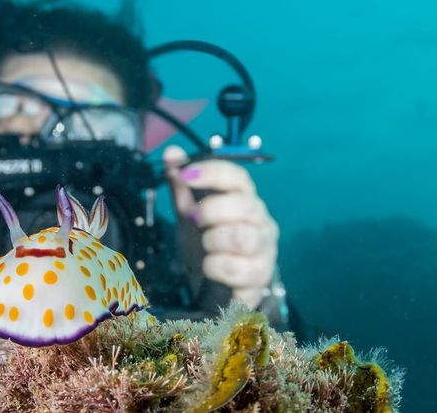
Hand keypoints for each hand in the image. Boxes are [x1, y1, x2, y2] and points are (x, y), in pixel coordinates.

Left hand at [164, 145, 278, 309]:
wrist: (212, 284)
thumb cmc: (205, 241)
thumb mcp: (188, 212)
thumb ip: (181, 185)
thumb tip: (172, 152)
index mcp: (245, 200)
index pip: (239, 177)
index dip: (213, 172)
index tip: (187, 175)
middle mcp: (262, 222)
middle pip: (246, 206)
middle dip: (211, 210)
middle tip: (193, 218)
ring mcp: (264, 251)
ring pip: (242, 238)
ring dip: (213, 241)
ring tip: (205, 246)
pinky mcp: (260, 278)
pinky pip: (237, 269)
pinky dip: (215, 267)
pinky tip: (210, 267)